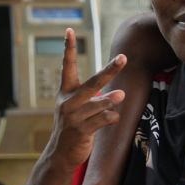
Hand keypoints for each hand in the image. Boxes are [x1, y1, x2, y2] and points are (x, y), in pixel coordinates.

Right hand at [43, 30, 126, 179]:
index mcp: (66, 93)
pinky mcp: (80, 131)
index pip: (67, 67)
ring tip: (121, 95)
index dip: (68, 49)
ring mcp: (73, 117)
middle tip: (123, 58)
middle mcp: (68, 102)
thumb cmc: (73, 127)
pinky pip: (100, 121)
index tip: (69, 30)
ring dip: (109, 100)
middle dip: (109, 71)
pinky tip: (114, 117)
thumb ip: (94, 99)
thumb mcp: (78, 109)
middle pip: (92, 83)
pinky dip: (110, 118)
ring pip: (96, 104)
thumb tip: (118, 95)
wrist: (60, 153)